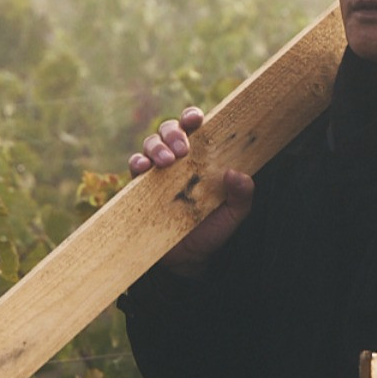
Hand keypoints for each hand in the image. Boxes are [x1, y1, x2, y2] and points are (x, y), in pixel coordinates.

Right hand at [129, 107, 254, 278]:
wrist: (189, 260)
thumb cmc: (212, 230)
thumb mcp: (234, 214)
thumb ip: (242, 195)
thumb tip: (237, 174)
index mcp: (201, 158)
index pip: (196, 128)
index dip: (192, 117)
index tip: (196, 119)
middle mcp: (178, 160)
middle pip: (169, 130)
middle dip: (173, 133)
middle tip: (182, 149)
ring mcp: (158, 173)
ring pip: (150, 144)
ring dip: (156, 146)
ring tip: (167, 161)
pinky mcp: (141, 188)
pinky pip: (134, 168)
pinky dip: (137, 163)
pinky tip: (143, 167)